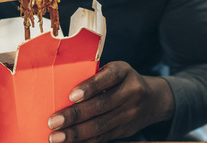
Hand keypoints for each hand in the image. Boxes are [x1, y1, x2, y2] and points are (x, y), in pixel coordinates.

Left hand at [48, 61, 173, 142]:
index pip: (108, 78)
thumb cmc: (122, 81)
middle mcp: (131, 92)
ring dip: (76, 133)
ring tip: (55, 137)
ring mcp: (129, 114)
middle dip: (75, 115)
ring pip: (100, 125)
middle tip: (53, 121)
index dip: (90, 87)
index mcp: (124, 72)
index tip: (72, 96)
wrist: (153, 100)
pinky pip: (102, 138)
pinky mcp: (124, 130)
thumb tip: (60, 89)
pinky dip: (84, 141)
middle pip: (101, 105)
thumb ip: (96, 77)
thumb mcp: (116, 71)